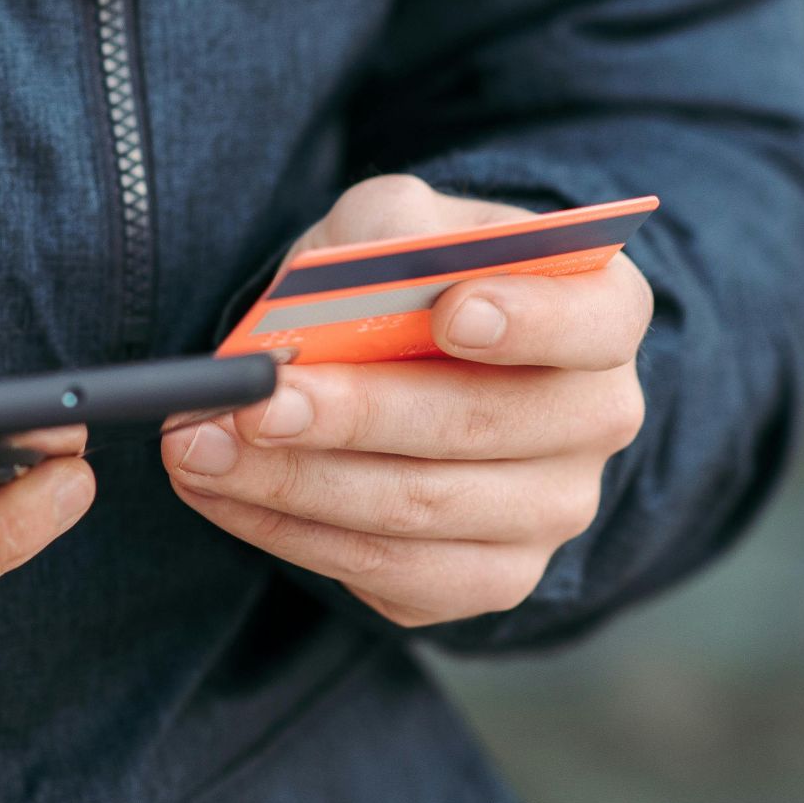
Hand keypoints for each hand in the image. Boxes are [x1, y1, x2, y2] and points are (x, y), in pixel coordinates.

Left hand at [163, 175, 648, 626]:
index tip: (451, 313)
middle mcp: (598, 419)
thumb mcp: (397, 224)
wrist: (410, 363)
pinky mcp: (490, 578)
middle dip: (355, 415)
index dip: (529, 320)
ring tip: (200, 447)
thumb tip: (339, 279)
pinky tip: (224, 495)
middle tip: (253, 400)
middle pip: (482, 426)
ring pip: (419, 511)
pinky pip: (388, 575)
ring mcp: (552, 511)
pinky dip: (290, 535)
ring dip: (294, 484)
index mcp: (603, 313)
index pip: (594, 320)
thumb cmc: (409, 280)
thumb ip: (379, 230)